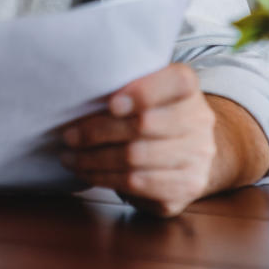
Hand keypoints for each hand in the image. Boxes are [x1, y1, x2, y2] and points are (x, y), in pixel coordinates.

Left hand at [60, 63, 215, 216]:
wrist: (189, 149)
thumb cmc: (152, 112)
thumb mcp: (144, 87)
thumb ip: (122, 83)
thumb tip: (78, 93)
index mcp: (188, 88)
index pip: (177, 81)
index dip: (143, 92)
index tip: (111, 103)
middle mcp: (199, 121)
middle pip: (144, 125)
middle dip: (98, 132)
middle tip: (68, 136)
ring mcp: (197, 157)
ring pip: (136, 158)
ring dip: (94, 159)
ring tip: (69, 156)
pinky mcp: (187, 187)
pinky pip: (138, 184)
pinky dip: (105, 178)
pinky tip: (86, 172)